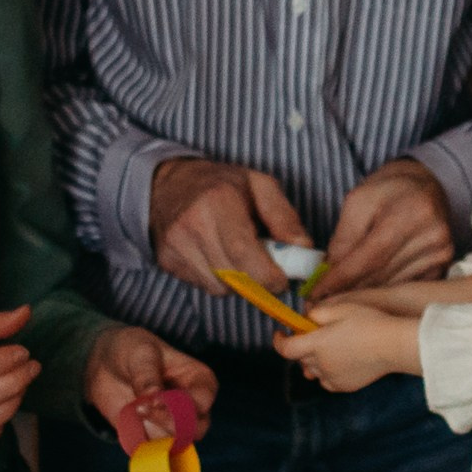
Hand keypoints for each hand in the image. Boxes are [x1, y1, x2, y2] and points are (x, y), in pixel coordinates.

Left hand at [83, 325, 218, 439]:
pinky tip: (127, 419)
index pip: (202, 402)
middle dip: (168, 424)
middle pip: (194, 430)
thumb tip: (154, 400)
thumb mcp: (140, 354)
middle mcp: (193, 407)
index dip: (180, 406)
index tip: (153, 399)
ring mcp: (173, 425)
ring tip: (132, 408)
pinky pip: (150, 449)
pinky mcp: (152, 437)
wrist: (106, 362)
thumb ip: (148, 377)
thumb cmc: (133, 350)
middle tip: (140, 409)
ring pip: (172, 443)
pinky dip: (137, 439)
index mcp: (201, 382)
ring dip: (149, 430)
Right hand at [149, 157, 310, 295]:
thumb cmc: (221, 183)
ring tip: (240, 256)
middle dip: (258, 282)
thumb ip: (285, 217)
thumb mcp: (260, 186)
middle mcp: (193, 226)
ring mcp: (176, 246)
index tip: (283, 279)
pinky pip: (204, 286)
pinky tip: (219, 257)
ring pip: (219, 287)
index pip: (245, 255)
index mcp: (219, 202)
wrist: (167, 185)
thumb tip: (305, 250)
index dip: (269, 276)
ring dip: (238, 281)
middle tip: (269, 269)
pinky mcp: (167, 262)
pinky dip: (219, 280)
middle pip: (234, 277)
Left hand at [274, 300, 422, 392]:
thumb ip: (318, 313)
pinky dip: (327, 373)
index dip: (279, 341)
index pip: (286, 348)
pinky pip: (327, 381)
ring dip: (314, 360)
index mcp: (316, 344)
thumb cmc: (369, 322)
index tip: (280, 334)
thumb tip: (306, 318)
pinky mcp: (345, 386)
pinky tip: (339, 362)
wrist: (394, 345)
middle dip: (301, 347)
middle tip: (313, 335)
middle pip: (300, 359)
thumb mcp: (341, 307)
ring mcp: (333, 377)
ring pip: (313, 371)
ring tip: (329, 348)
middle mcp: (321, 364)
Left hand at [321, 159, 453, 295]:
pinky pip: (406, 287)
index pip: (370, 257)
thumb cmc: (389, 190)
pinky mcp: (443, 265)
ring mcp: (441, 254)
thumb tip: (329, 274)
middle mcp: (432, 236)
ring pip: (391, 286)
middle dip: (347, 290)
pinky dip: (383, 292)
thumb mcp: (358, 201)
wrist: (425, 185)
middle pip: (380, 276)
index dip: (340, 280)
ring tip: (340, 299)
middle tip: (321, 303)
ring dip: (364, 295)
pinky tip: (367, 293)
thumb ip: (343, 238)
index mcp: (410, 213)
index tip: (316, 295)